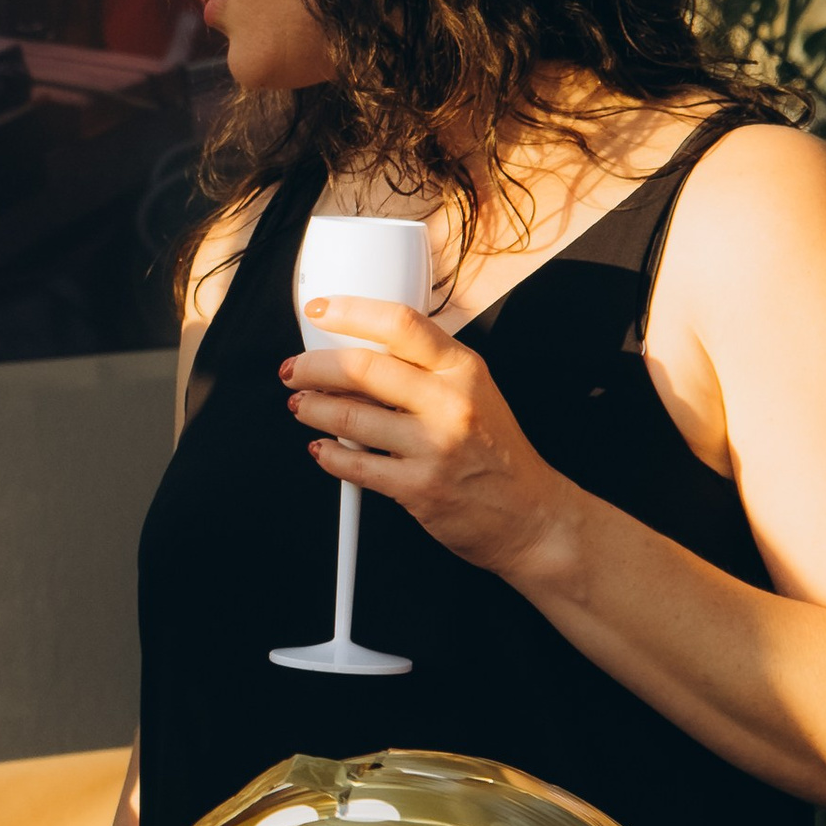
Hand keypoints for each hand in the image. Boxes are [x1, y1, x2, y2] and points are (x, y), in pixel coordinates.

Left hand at [281, 294, 580, 592]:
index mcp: (463, 369)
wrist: (530, 514)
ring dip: (312, 408)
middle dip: (314, 366)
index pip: (401, 323)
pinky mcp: (419, 488)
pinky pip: (355, 466)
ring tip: (301, 405)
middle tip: (295, 369)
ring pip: (350, 418)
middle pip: (362, 368)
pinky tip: (322, 447)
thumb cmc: (494, 450)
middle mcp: (450, 403)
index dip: (350, 311)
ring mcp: (435, 446)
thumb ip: (426, 366)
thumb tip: (360, 345)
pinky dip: (329, 455)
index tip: (320, 311)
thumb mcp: (474, 390)